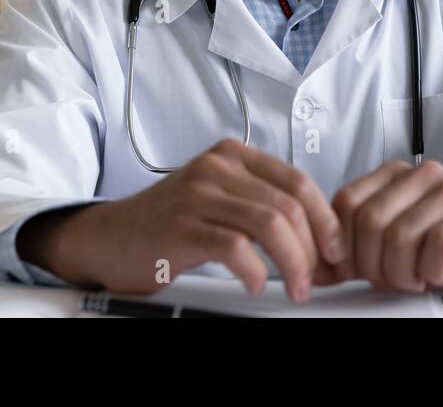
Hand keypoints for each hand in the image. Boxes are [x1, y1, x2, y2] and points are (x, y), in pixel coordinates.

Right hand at [18, 138, 345, 300]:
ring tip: (296, 287)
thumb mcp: (218, 197)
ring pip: (270, 223)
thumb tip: (317, 235)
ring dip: (293, 263)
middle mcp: (218, 168)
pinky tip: (257, 284)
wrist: (107, 238)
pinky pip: (235, 246)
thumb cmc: (167, 224)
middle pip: (290, 204)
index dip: (325, 220)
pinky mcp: (182, 226)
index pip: (298, 182)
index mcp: (233, 156)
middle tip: (316, 278)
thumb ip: (260, 202)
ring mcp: (198, 194)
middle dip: (314, 248)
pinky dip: (256, 271)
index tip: (335, 251)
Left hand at [328, 159, 442, 297]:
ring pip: (400, 235)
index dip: (345, 245)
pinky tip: (438, 274)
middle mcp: (419, 174)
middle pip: (369, 221)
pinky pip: (437, 244)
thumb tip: (312, 270)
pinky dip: (431, 270)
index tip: (358, 271)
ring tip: (417, 279)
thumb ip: (353, 254)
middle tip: (392, 281)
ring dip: (403, 273)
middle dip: (373, 265)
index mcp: (393, 176)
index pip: (345, 203)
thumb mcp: (392, 250)